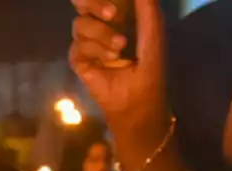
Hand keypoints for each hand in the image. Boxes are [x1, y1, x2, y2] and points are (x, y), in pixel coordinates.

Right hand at [69, 0, 169, 150]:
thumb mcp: (153, 33)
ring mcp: (86, 44)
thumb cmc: (150, 67)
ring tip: (120, 47)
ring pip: (80, 24)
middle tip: (113, 13)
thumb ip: (147, 8)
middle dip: (94, 4)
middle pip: (82, 3)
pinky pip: (78, 46)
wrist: (139, 100)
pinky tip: (111, 60)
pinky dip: (96, 50)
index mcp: (117, 15)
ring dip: (102, 33)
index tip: (115, 5)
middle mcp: (98, 26)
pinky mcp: (79, 61)